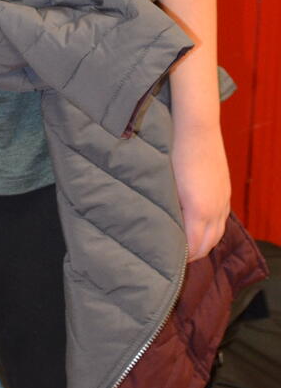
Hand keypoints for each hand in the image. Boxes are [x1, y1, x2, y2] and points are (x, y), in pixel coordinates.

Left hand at [172, 123, 230, 261]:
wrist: (196, 126)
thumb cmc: (174, 151)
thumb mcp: (166, 183)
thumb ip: (168, 208)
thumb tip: (161, 227)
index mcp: (198, 210)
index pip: (194, 245)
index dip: (183, 256)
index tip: (170, 261)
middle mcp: (215, 208)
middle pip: (208, 243)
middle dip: (194, 254)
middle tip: (177, 259)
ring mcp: (223, 199)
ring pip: (218, 233)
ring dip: (205, 243)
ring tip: (189, 246)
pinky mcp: (225, 190)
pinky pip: (222, 219)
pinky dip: (213, 229)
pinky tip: (202, 226)